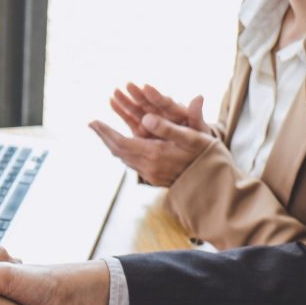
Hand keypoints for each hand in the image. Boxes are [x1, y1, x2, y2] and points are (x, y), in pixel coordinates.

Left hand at [92, 96, 212, 186]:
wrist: (213, 186)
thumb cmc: (206, 157)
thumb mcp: (192, 137)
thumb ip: (168, 127)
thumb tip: (145, 118)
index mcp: (154, 154)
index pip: (120, 143)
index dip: (105, 132)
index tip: (93, 121)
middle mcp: (148, 166)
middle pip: (118, 151)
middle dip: (104, 136)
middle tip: (92, 123)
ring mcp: (150, 174)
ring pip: (124, 157)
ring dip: (112, 143)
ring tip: (102, 131)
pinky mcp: (154, 178)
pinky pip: (131, 162)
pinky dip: (123, 151)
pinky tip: (121, 144)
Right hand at [110, 82, 208, 137]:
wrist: (191, 150)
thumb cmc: (198, 139)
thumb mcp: (199, 128)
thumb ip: (196, 115)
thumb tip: (199, 96)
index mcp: (176, 113)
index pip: (165, 103)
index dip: (157, 96)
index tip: (147, 87)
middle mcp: (162, 115)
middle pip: (148, 103)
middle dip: (137, 95)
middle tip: (128, 85)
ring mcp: (151, 122)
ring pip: (137, 109)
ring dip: (126, 100)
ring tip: (115, 91)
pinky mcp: (142, 130)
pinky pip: (130, 119)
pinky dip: (121, 111)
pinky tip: (111, 101)